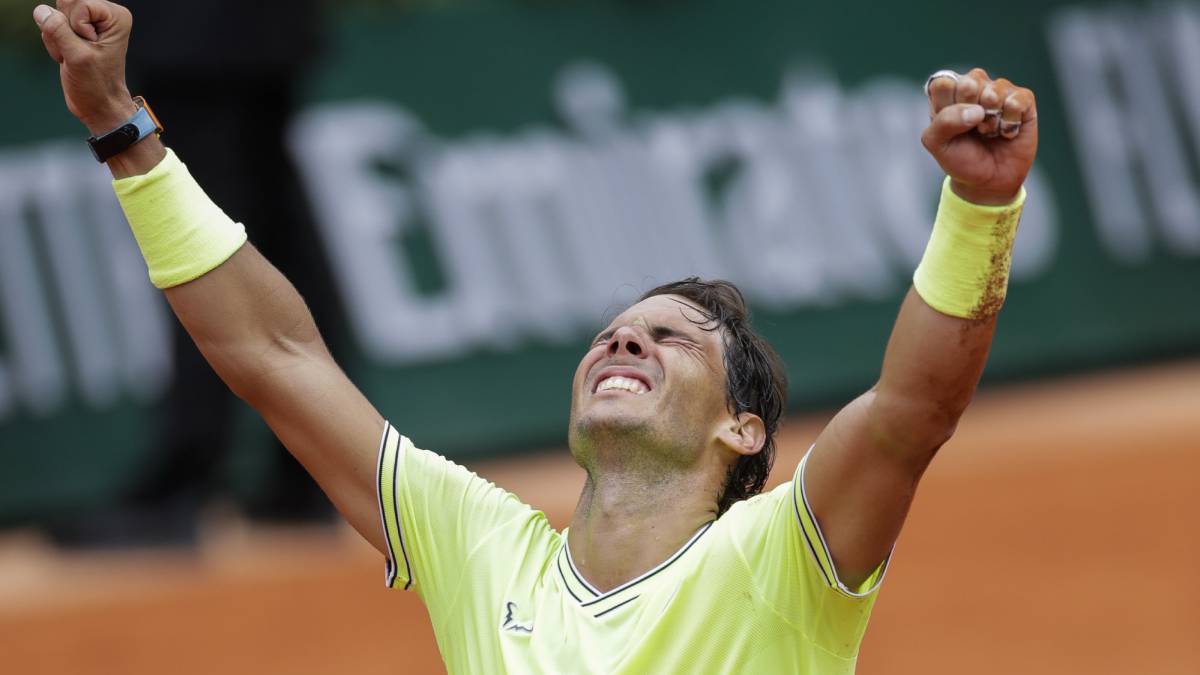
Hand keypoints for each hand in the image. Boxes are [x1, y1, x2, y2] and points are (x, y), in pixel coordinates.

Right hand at [33, 0, 135, 135]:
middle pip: (65, 4)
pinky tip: (68, 56)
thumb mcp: (78, 57)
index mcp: (115, 16)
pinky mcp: (74, 30)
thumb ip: (58, 30)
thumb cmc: (97, 84)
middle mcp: (104, 14)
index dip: (77, 26)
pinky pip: (50, 26)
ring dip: (58, 39)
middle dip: (64, 31)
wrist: (98, 104)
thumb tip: (42, 11)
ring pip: (54, 15)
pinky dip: (54, 44)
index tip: (90, 46)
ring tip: (74, 56)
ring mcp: (88, 22)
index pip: (78, 3)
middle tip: (79, 52)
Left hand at [921, 68, 1037, 205]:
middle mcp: (974, 87)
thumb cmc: (961, 159)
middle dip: (969, 112)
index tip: (950, 126)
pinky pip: (1017, 101)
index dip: (947, 107)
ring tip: (988, 132)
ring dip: (990, 120)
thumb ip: (944, 122)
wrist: (988, 181)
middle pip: (970, 82)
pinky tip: (1006, 132)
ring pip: (995, 91)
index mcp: (948, 94)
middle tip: (972, 128)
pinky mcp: (1023, 100)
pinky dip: (1009, 122)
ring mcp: (1000, 91)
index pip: (943, 83)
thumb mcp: (938, 144)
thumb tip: (977, 110)